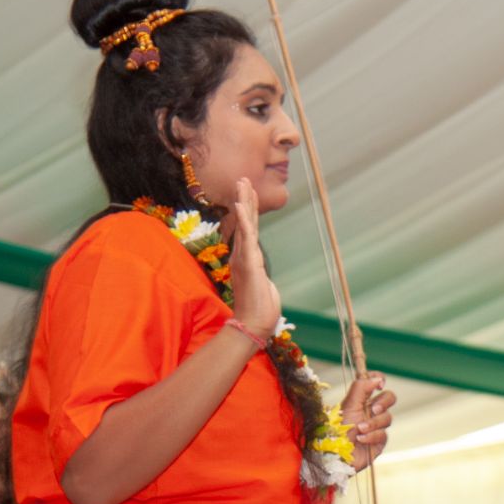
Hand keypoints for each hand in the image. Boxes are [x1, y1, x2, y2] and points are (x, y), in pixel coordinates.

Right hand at [226, 177, 284, 340]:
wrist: (254, 324)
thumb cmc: (260, 310)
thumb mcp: (263, 287)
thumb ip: (261, 278)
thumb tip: (263, 279)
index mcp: (246, 259)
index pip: (248, 230)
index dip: (248, 211)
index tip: (247, 193)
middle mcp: (242, 255)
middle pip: (244, 221)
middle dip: (244, 199)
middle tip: (242, 178)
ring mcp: (244, 257)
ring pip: (244, 224)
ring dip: (243, 201)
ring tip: (242, 182)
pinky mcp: (248, 261)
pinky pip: (245, 236)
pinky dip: (244, 219)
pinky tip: (241, 203)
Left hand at [340, 373, 396, 470]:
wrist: (334, 453)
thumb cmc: (337, 429)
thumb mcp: (348, 404)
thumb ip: (361, 388)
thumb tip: (378, 378)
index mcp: (361, 399)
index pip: (375, 382)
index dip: (380, 379)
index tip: (379, 384)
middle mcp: (370, 410)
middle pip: (389, 398)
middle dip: (384, 402)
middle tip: (374, 409)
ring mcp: (376, 426)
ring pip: (387, 417)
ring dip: (373, 423)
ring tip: (359, 429)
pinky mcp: (379, 441)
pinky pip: (383, 434)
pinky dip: (372, 436)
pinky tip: (360, 439)